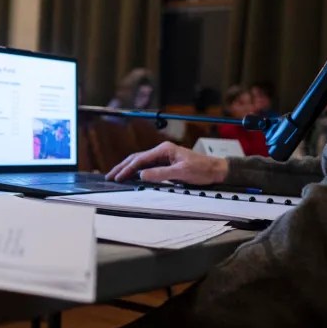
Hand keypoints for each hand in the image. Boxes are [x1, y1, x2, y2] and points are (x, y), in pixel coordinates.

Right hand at [107, 141, 228, 184]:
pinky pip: (148, 167)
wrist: (216, 170)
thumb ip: (160, 174)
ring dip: (128, 169)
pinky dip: (137, 171)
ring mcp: (164, 157)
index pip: (140, 159)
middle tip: (109, 176)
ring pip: (141, 162)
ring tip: (116, 176)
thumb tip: (141, 175)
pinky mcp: (167, 164)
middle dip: (122, 167)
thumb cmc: (202, 170)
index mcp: (164, 149)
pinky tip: (131, 176)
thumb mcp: (181, 173)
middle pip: (137, 158)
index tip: (117, 178)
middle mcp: (162, 151)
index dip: (127, 169)